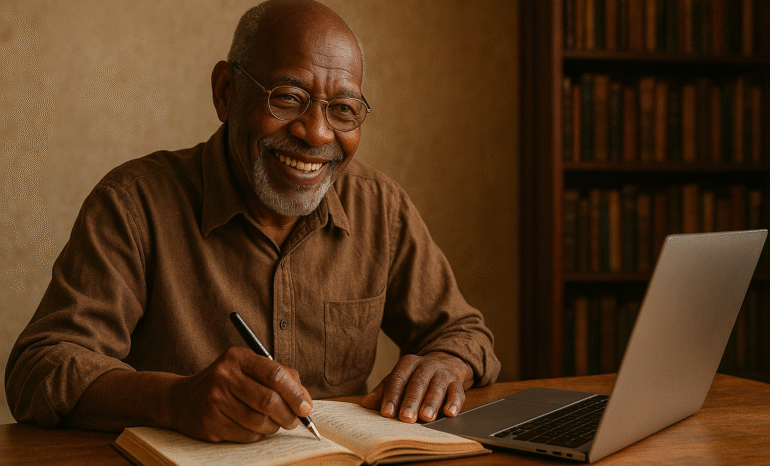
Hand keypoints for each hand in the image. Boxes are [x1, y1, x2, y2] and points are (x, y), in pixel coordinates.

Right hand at [168, 347, 312, 442]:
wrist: (181, 399)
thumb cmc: (227, 383)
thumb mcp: (248, 368)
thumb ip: (280, 377)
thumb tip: (306, 402)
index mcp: (237, 357)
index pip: (274, 374)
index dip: (295, 393)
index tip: (306, 408)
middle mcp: (223, 376)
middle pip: (268, 401)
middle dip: (288, 415)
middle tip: (294, 421)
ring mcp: (214, 400)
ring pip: (259, 421)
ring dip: (273, 426)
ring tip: (273, 422)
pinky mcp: (210, 424)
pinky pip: (246, 435)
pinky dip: (256, 434)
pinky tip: (252, 427)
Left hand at [361, 352, 472, 422]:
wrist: (444, 364)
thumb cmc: (415, 377)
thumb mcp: (398, 380)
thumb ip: (383, 392)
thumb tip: (366, 403)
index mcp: (408, 363)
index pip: (398, 379)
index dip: (392, 396)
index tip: (386, 412)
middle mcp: (426, 365)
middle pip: (418, 383)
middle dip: (411, 401)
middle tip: (406, 418)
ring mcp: (443, 373)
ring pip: (437, 387)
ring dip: (431, 403)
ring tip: (426, 417)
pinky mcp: (457, 383)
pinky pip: (457, 392)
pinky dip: (455, 402)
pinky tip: (450, 413)